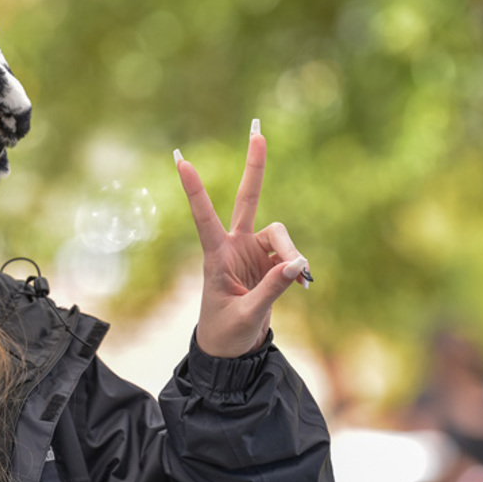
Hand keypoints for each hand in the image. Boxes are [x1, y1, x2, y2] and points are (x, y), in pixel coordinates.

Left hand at [175, 119, 310, 358]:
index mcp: (215, 257)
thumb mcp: (247, 314)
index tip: (181, 161)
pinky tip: (301, 282)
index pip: (203, 218)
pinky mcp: (271, 263)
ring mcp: (253, 252)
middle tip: (257, 131)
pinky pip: (291, 255)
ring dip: (291, 251)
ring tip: (300, 277)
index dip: (195, 190)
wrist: (233, 350)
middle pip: (247, 199)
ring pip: (280, 234)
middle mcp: (234, 247)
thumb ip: (272, 289)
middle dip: (254, 167)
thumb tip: (297, 264)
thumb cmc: (227, 333)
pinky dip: (298, 266)